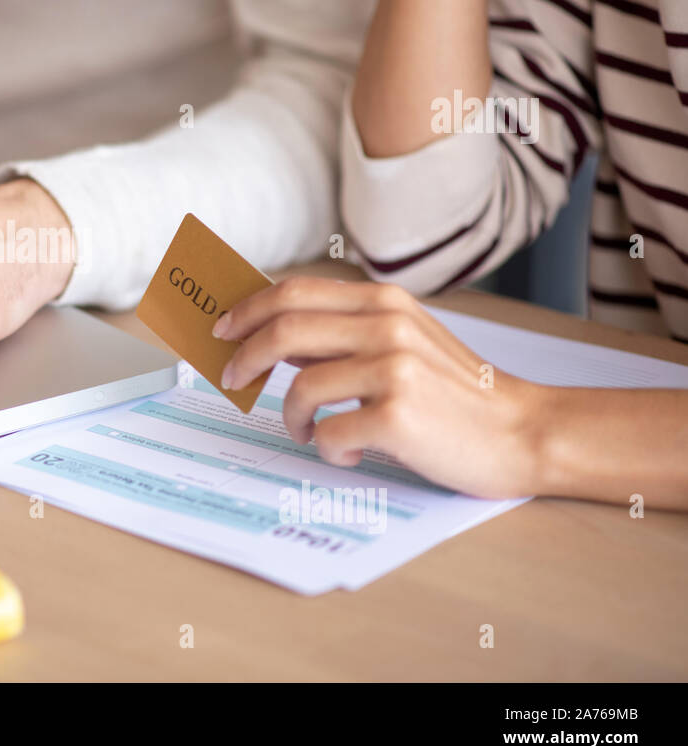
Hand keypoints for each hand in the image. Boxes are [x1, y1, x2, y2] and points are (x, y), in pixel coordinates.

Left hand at [212, 276, 545, 498]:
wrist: (523, 431)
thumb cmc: (456, 393)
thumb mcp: (404, 341)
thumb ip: (345, 332)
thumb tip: (272, 334)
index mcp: (384, 302)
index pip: (294, 291)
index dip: (247, 310)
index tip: (222, 332)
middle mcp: (387, 326)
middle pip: (284, 329)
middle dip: (244, 356)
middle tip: (233, 380)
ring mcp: (393, 369)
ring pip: (300, 388)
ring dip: (290, 417)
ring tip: (306, 431)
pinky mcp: (397, 416)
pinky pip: (328, 434)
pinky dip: (327, 450)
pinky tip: (351, 454)